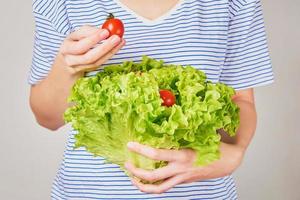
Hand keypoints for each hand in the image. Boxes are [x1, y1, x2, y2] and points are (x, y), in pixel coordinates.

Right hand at [57, 25, 125, 75]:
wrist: (66, 64)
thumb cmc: (74, 45)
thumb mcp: (77, 36)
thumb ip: (89, 32)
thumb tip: (105, 31)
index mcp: (66, 48)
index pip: (80, 45)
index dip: (93, 38)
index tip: (106, 31)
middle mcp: (71, 60)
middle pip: (88, 57)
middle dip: (104, 47)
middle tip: (116, 38)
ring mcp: (79, 68)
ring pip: (96, 62)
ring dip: (110, 51)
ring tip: (120, 41)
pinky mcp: (88, 71)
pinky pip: (100, 64)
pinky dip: (110, 54)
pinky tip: (117, 46)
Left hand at [125, 142, 244, 193]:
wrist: (230, 162)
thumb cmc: (215, 146)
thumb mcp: (199, 136)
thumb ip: (182, 134)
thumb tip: (165, 124)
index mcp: (183, 155)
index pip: (156, 154)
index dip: (140, 150)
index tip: (130, 145)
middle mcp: (180, 169)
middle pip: (153, 176)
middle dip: (136, 172)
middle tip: (126, 164)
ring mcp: (182, 178)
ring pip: (159, 189)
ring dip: (143, 186)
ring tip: (133, 179)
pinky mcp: (184, 182)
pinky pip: (166, 188)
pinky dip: (155, 187)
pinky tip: (149, 182)